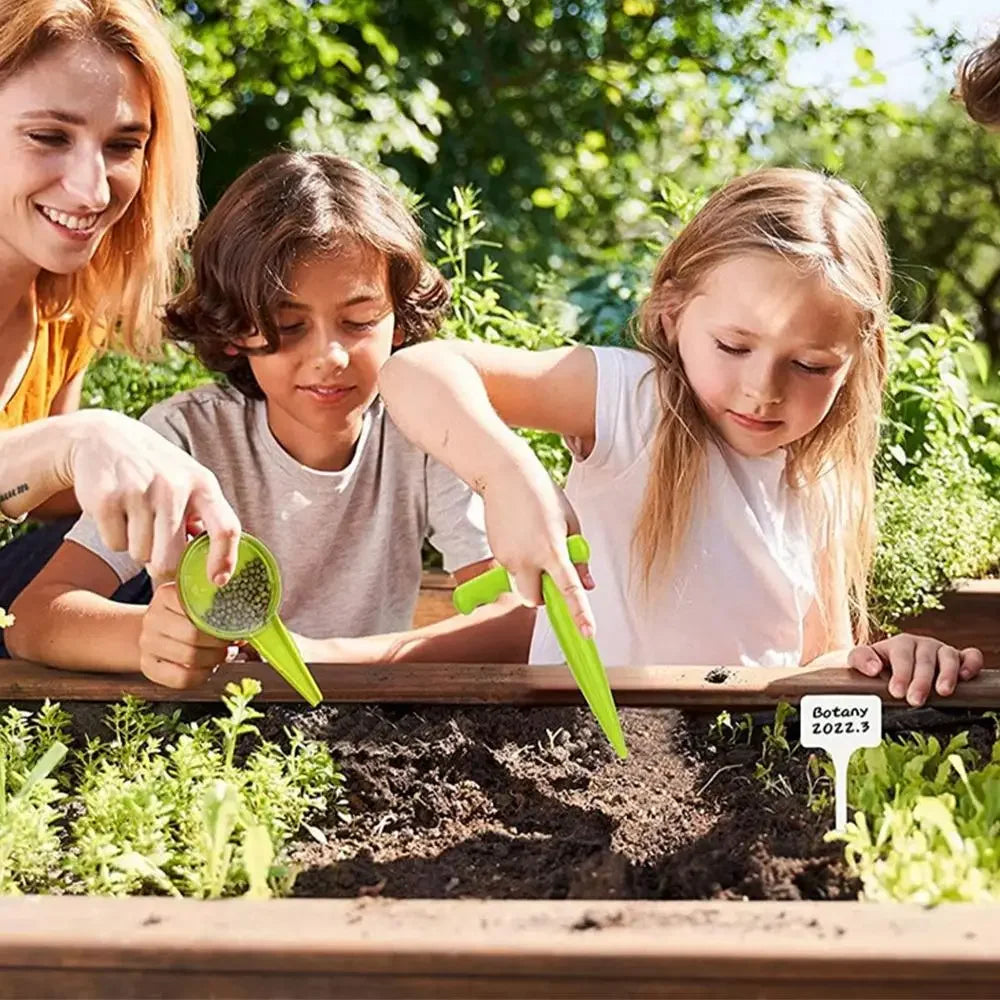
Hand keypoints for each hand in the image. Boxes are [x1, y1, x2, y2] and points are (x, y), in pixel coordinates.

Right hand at [65, 410, 240, 584]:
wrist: (104, 438)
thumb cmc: (156, 473)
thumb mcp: (188, 483)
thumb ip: (204, 520)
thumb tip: (213, 571)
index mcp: (203, 484)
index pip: (225, 528)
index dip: (224, 560)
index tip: (217, 581)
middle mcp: (174, 486)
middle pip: (171, 558)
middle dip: (162, 565)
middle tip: (156, 548)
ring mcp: (140, 491)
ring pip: (140, 555)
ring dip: (137, 547)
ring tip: (135, 516)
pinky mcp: (107, 498)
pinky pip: (115, 544)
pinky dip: (114, 537)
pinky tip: (116, 511)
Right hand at [138, 582, 232, 688]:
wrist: (157, 630)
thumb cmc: (188, 616)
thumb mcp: (199, 602)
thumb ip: (220, 607)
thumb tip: (253, 624)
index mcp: (166, 595)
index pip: (196, 607)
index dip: (221, 620)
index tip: (236, 625)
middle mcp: (152, 618)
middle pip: (193, 635)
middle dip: (220, 643)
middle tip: (233, 643)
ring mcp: (147, 643)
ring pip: (189, 658)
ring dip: (215, 659)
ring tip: (224, 654)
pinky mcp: (148, 666)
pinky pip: (181, 678)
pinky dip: (202, 675)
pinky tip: (209, 667)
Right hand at [483, 450, 595, 636]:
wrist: (505, 476)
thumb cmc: (542, 495)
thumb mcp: (570, 523)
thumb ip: (578, 557)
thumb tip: (587, 583)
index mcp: (551, 550)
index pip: (568, 589)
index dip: (578, 613)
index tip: (587, 632)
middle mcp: (527, 559)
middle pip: (533, 600)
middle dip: (543, 596)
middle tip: (550, 574)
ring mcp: (508, 558)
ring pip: (522, 584)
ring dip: (531, 574)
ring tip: (535, 539)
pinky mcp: (496, 554)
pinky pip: (512, 569)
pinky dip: (520, 561)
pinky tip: (522, 534)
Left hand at [848, 634, 983, 706]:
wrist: (890, 664)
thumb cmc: (876, 665)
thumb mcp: (860, 660)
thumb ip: (860, 659)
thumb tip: (874, 668)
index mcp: (899, 644)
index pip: (901, 656)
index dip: (901, 674)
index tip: (897, 692)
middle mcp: (922, 645)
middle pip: (925, 660)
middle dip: (921, 681)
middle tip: (915, 700)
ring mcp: (941, 651)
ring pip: (948, 657)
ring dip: (947, 674)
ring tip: (942, 692)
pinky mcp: (958, 659)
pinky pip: (970, 656)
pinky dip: (970, 664)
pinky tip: (965, 678)